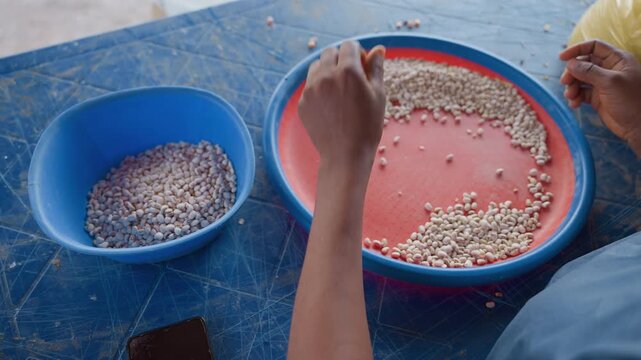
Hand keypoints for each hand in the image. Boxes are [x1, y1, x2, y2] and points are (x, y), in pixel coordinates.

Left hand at [298, 41, 385, 168]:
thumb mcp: (378, 95)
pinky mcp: (303, 102)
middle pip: (330, 52)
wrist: (345, 155)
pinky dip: (319, 88)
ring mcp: (311, 89)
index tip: (362, 66)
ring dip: (327, 70)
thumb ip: (376, 68)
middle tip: (351, 78)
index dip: (358, 53)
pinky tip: (331, 105)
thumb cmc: (367, 126)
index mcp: (348, 71)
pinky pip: (309, 85)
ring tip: (339, 89)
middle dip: (341, 59)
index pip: (349, 45)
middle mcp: (326, 76)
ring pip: (317, 66)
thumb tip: (378, 49)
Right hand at [559, 40, 640, 151]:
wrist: (638, 126)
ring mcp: (602, 83)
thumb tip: (570, 63)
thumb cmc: (631, 100)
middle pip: (583, 63)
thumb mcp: (610, 82)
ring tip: (571, 96)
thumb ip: (589, 71)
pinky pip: (581, 92)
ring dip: (572, 86)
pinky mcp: (597, 97)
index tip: (562, 58)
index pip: (594, 47)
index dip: (577, 49)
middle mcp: (608, 69)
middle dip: (572, 72)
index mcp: (616, 60)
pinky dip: (575, 97)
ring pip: (579, 78)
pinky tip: (575, 104)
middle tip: (565, 82)